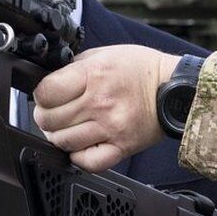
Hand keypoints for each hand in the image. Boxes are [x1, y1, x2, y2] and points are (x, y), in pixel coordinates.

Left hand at [33, 46, 180, 171]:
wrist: (176, 90)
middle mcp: (100, 102)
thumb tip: (50, 81)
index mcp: (94, 75)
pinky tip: (81, 146)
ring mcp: (110, 127)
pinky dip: (78, 157)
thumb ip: (75, 67)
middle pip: (50, 119)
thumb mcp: (105, 53)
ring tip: (68, 128)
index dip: (40, 95)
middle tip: (54, 113)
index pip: (47, 92)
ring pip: (64, 142)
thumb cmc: (142, 70)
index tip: (46, 95)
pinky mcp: (121, 147)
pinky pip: (88, 162)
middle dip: (46, 116)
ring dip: (59, 136)